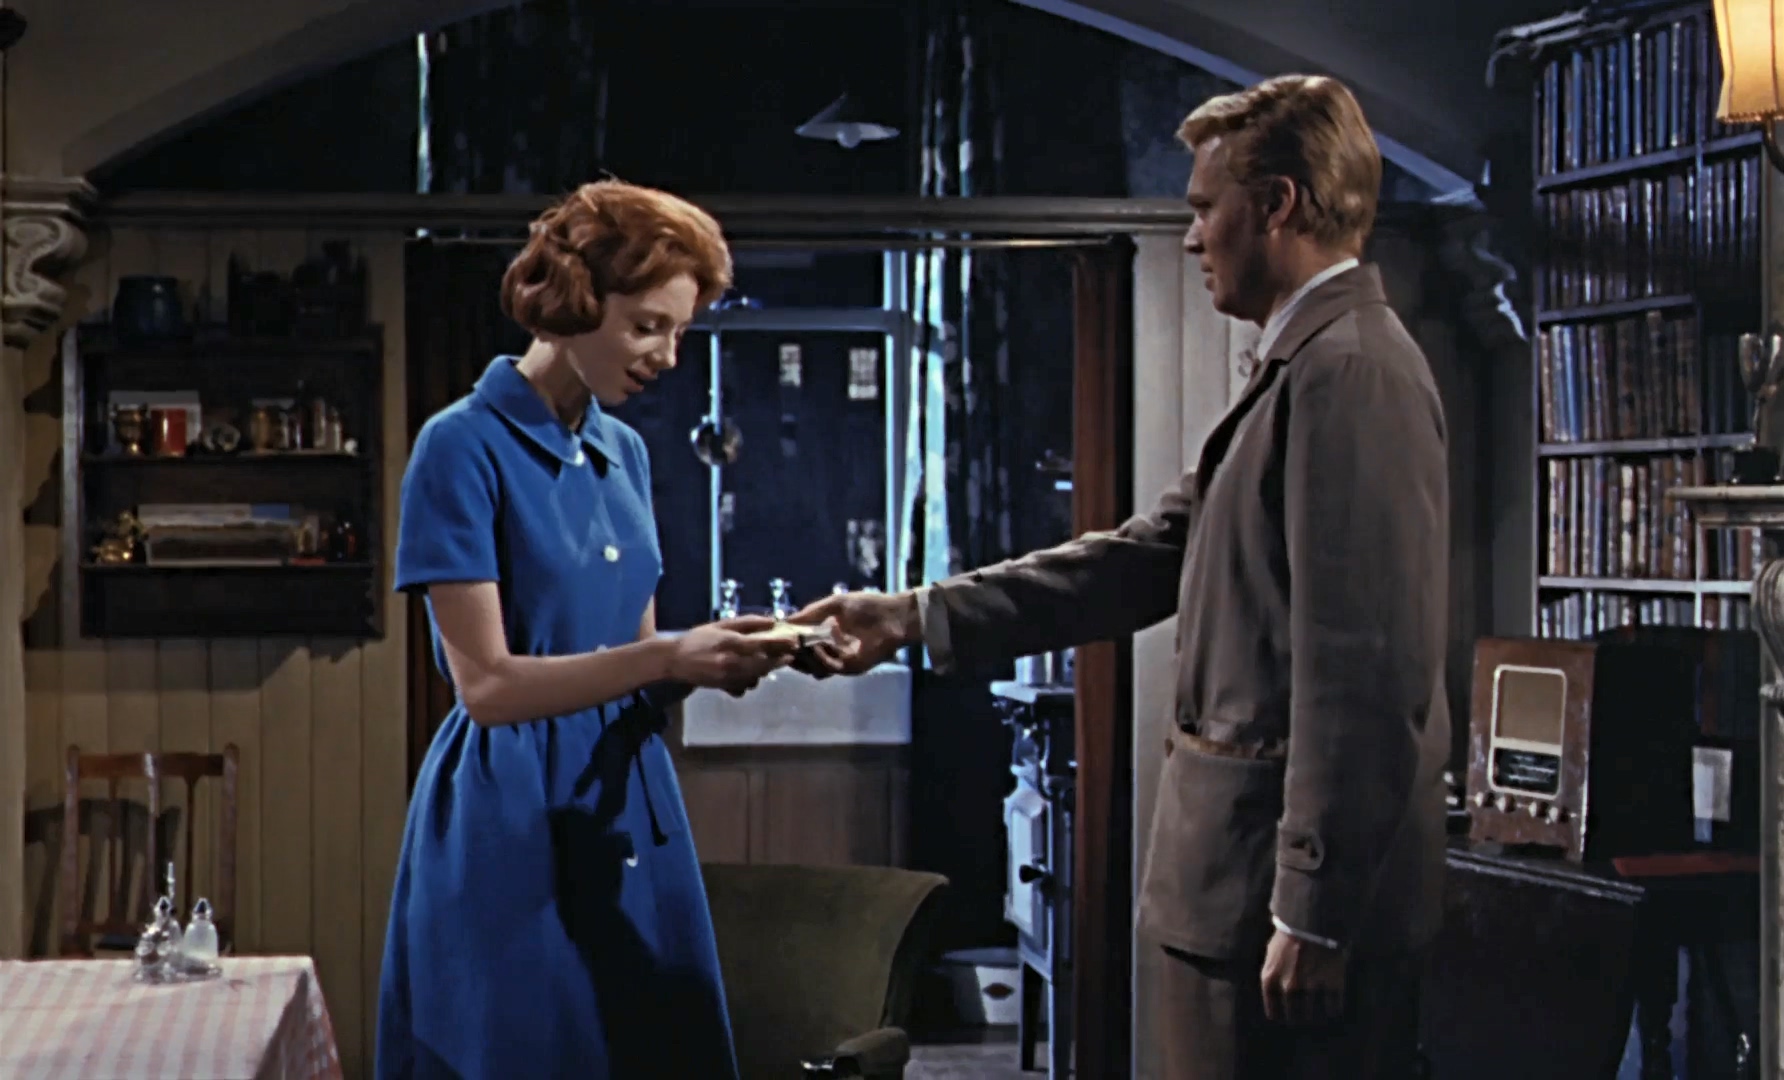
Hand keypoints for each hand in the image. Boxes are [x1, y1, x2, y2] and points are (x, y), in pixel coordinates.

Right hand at [663, 615, 797, 690]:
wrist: (675, 660)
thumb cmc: (699, 638)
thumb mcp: (722, 625)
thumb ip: (748, 623)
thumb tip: (772, 621)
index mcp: (730, 643)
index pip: (763, 645)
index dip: (781, 644)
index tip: (794, 642)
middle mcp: (731, 662)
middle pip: (764, 664)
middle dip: (779, 660)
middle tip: (789, 655)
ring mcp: (727, 677)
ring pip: (757, 677)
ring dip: (767, 670)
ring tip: (771, 662)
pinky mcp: (724, 687)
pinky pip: (745, 687)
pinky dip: (751, 680)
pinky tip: (749, 673)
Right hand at [783, 591, 918, 677]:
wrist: (895, 615)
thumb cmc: (868, 606)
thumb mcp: (835, 605)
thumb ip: (811, 613)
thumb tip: (785, 620)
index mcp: (826, 636)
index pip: (801, 646)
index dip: (789, 643)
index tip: (776, 637)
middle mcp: (831, 651)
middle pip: (805, 662)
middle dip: (792, 655)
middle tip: (782, 646)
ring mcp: (841, 661)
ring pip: (815, 669)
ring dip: (806, 658)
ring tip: (801, 645)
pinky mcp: (852, 667)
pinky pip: (830, 668)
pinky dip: (822, 659)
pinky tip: (819, 647)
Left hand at [1259, 928, 1346, 1026]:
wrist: (1313, 919)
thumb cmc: (1289, 932)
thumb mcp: (1272, 952)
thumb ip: (1273, 972)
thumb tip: (1275, 989)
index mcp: (1270, 979)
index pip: (1273, 1011)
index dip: (1281, 1015)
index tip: (1286, 1015)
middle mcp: (1289, 988)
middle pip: (1295, 1016)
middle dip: (1299, 1018)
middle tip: (1305, 1015)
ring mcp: (1311, 988)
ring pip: (1314, 1016)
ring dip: (1317, 1016)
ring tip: (1320, 1013)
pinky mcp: (1332, 985)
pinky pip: (1333, 1008)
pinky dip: (1333, 1009)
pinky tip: (1333, 1006)